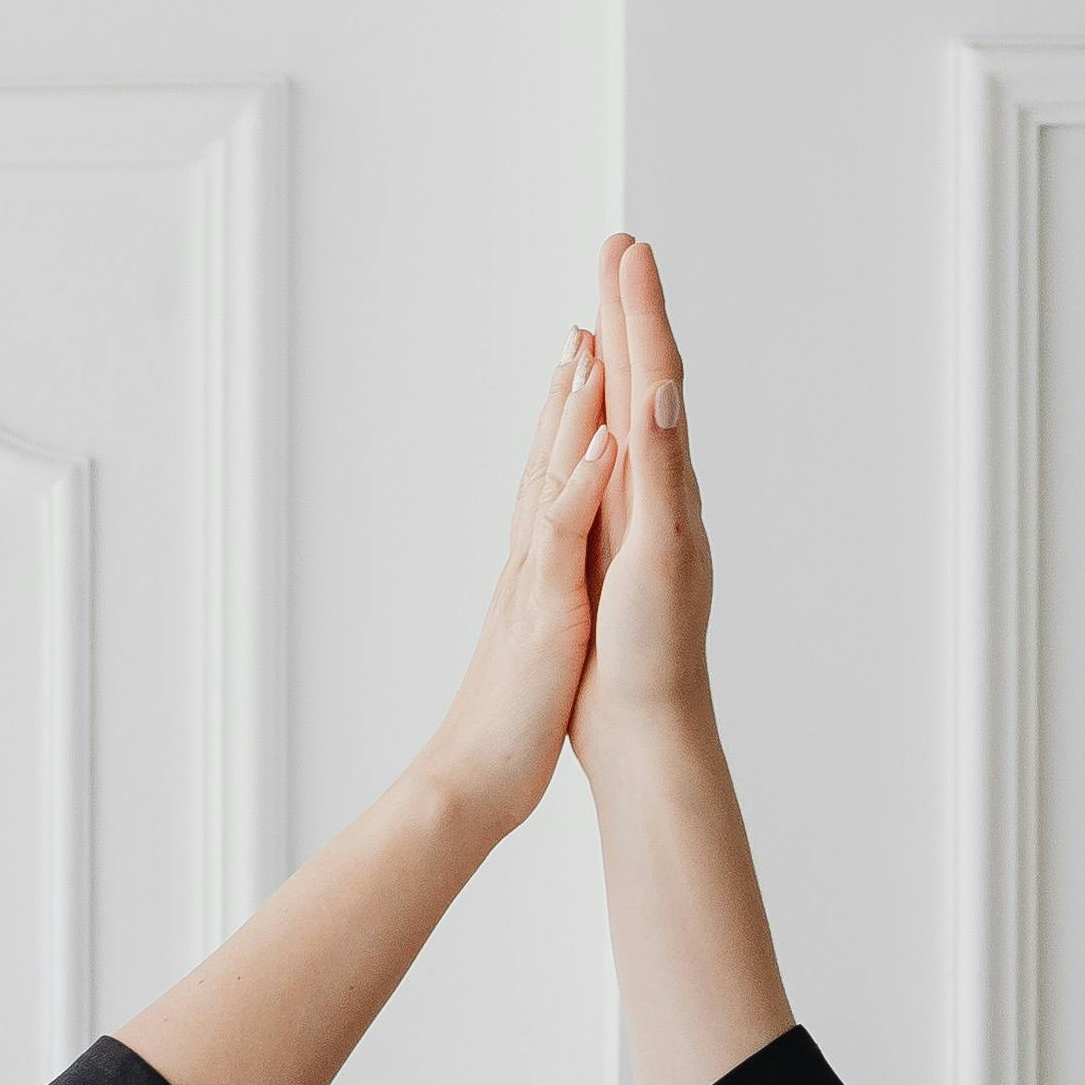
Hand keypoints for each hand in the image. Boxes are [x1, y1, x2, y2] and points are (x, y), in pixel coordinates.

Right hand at [409, 324, 617, 837]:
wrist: (478, 776)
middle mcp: (534, 554)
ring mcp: (535, 575)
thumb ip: (545, 584)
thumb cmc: (514, 715)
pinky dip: (584, 484)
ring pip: (555, 474)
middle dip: (574, 379)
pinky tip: (607, 441)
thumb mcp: (538, 631)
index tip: (589, 350)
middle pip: (554, 449)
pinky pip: (562, 534)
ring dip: (575, 407)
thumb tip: (552, 556)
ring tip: (594, 342)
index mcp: (542, 561)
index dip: (574, 409)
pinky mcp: (543, 608)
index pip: (560, 468)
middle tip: (588, 308)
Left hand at [570, 232, 713, 759]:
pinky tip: (649, 384)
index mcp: (635, 495)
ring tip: (639, 274)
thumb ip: (604, 508)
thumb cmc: (617, 658)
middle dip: (636, 309)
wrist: (642, 728)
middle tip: (626, 238)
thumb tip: (600, 462)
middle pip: (648, 384)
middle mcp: (659, 496)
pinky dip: (655, 434)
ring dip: (650, 342)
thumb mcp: (597, 563)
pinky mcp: (663, 556)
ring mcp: (667, 520)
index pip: (624, 397)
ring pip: (658, 415)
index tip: (609, 268)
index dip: (618, 332)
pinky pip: (659, 485)